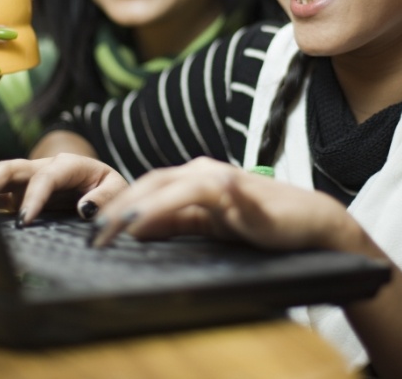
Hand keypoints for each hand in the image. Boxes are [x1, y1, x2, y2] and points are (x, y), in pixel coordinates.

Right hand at [0, 153, 127, 224]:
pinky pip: (1, 194)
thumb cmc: (109, 186)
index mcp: (69, 164)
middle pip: (14, 168)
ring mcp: (31, 180)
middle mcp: (45, 168)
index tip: (24, 220)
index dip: (33, 197)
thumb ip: (105, 197)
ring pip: (3, 177)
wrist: (104, 186)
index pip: (46, 177)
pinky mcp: (22, 193)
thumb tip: (84, 209)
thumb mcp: (117, 188)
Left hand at [90, 156, 365, 253]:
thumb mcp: (212, 224)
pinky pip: (193, 196)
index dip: (120, 203)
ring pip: (167, 184)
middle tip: (92, 231)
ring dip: (135, 204)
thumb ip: (179, 222)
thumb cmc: (263, 221)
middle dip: (118, 204)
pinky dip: (165, 207)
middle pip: (151, 181)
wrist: (309, 220)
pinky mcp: (236, 191)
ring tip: (109, 227)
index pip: (149, 185)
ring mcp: (220, 177)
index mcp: (197, 176)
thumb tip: (137, 229)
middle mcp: (204, 170)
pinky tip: (146, 222)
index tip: (96, 228)